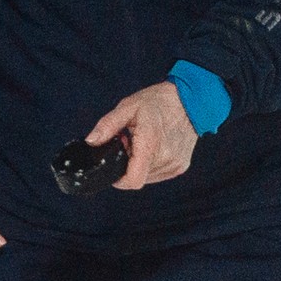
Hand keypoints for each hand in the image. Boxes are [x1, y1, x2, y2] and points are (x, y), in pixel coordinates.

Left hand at [83, 81, 197, 191]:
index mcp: (150, 145)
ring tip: (143, 143)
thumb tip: (91, 141)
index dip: (119, 180)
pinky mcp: (181, 166)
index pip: (133, 180)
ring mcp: (175, 165)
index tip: (114, 169)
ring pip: (148, 177)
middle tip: (130, 142)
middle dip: (128, 164)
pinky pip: (158, 174)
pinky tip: (154, 147)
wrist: (189, 99)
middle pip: (137, 177)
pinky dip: (152, 164)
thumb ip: (107, 126)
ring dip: (140, 165)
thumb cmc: (159, 102)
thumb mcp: (128, 107)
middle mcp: (165, 158)